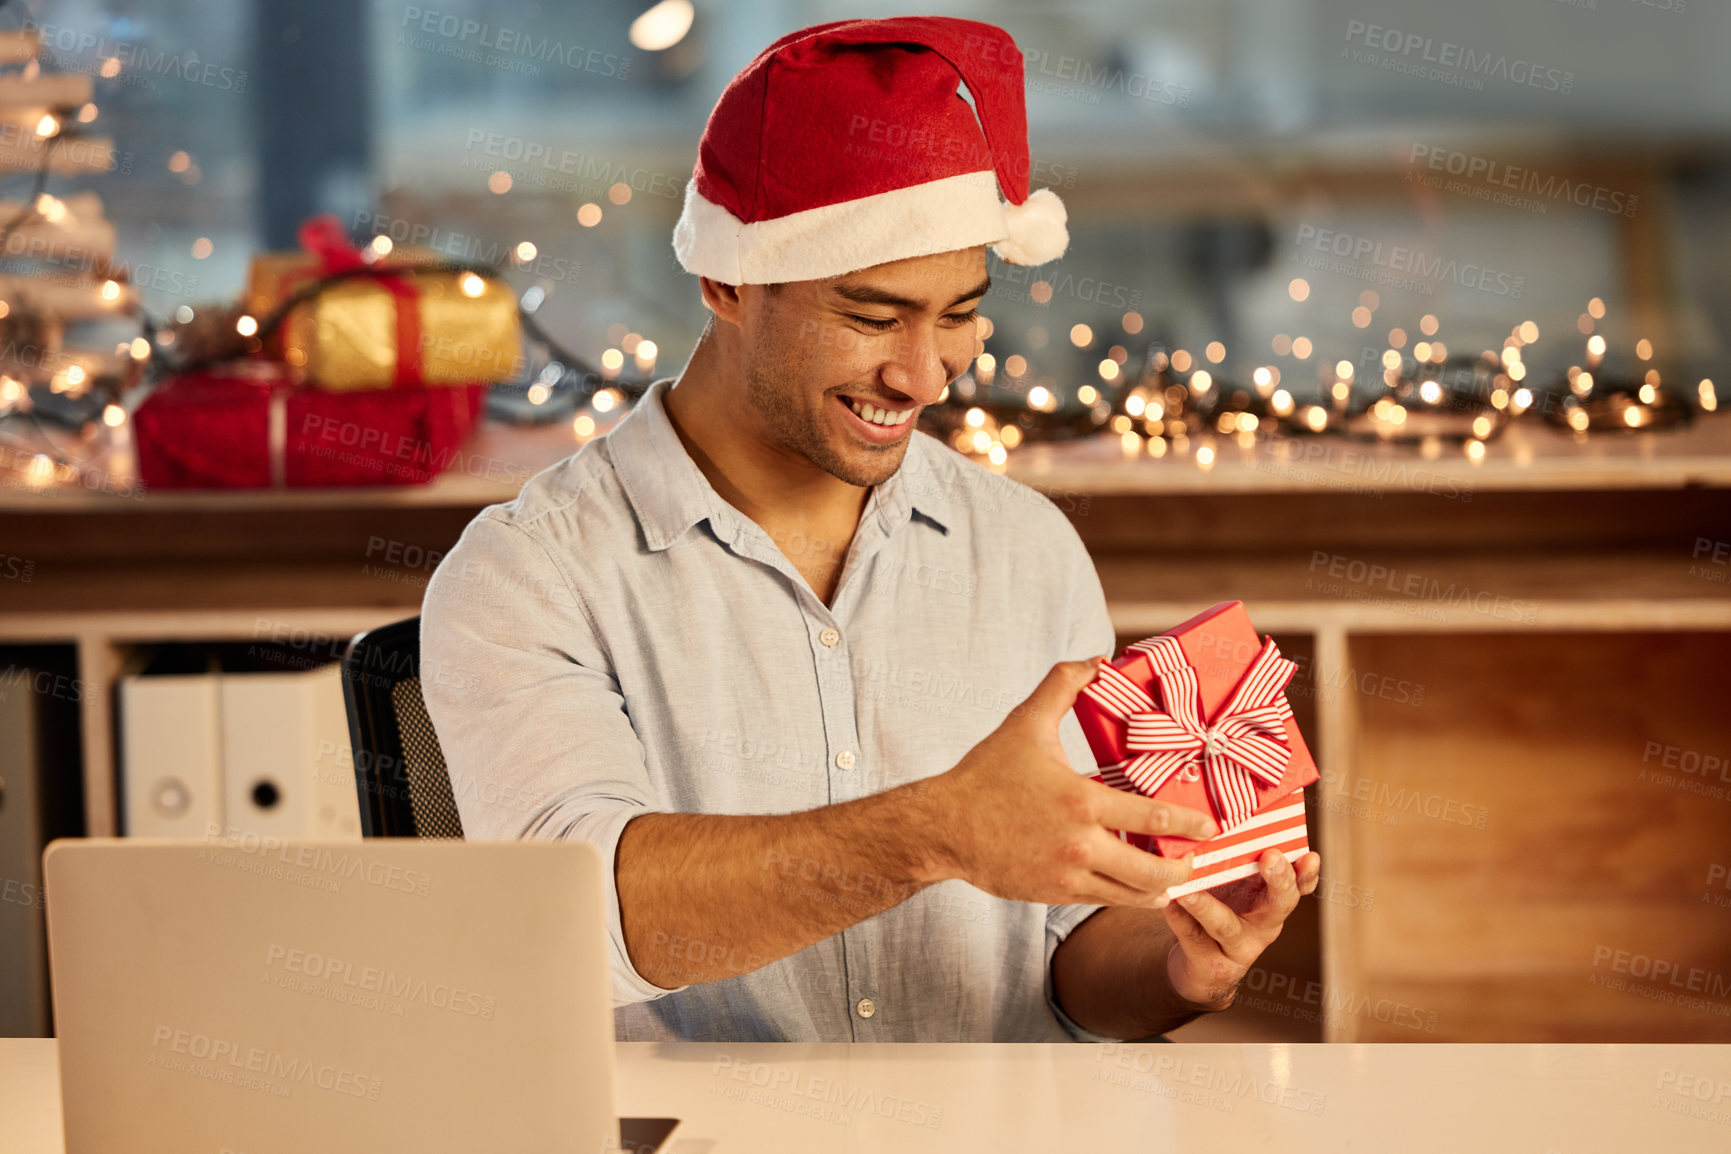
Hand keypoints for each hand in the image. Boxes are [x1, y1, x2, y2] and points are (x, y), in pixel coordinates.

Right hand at [916, 658, 1220, 908]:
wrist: (943, 826)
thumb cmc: (986, 775)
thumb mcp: (1025, 723)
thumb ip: (1062, 686)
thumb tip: (1095, 658)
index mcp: (1080, 801)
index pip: (1152, 818)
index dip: (1190, 824)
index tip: (1210, 825)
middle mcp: (1079, 844)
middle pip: (1153, 871)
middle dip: (1185, 869)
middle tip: (1197, 859)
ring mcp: (1066, 875)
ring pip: (1131, 896)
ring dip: (1160, 889)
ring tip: (1174, 878)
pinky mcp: (1053, 894)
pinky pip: (1103, 901)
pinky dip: (1127, 897)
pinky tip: (1137, 888)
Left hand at [1163, 848, 1321, 1007]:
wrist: (1196, 963)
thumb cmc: (1216, 907)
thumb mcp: (1231, 884)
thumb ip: (1232, 858)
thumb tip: (1212, 814)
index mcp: (1272, 900)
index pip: (1299, 885)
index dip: (1306, 873)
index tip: (1309, 855)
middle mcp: (1264, 925)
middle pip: (1280, 905)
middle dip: (1279, 881)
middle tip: (1271, 858)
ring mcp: (1239, 948)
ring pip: (1226, 926)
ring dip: (1207, 906)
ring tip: (1188, 889)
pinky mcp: (1211, 965)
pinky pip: (1193, 937)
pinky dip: (1178, 918)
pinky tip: (1167, 901)